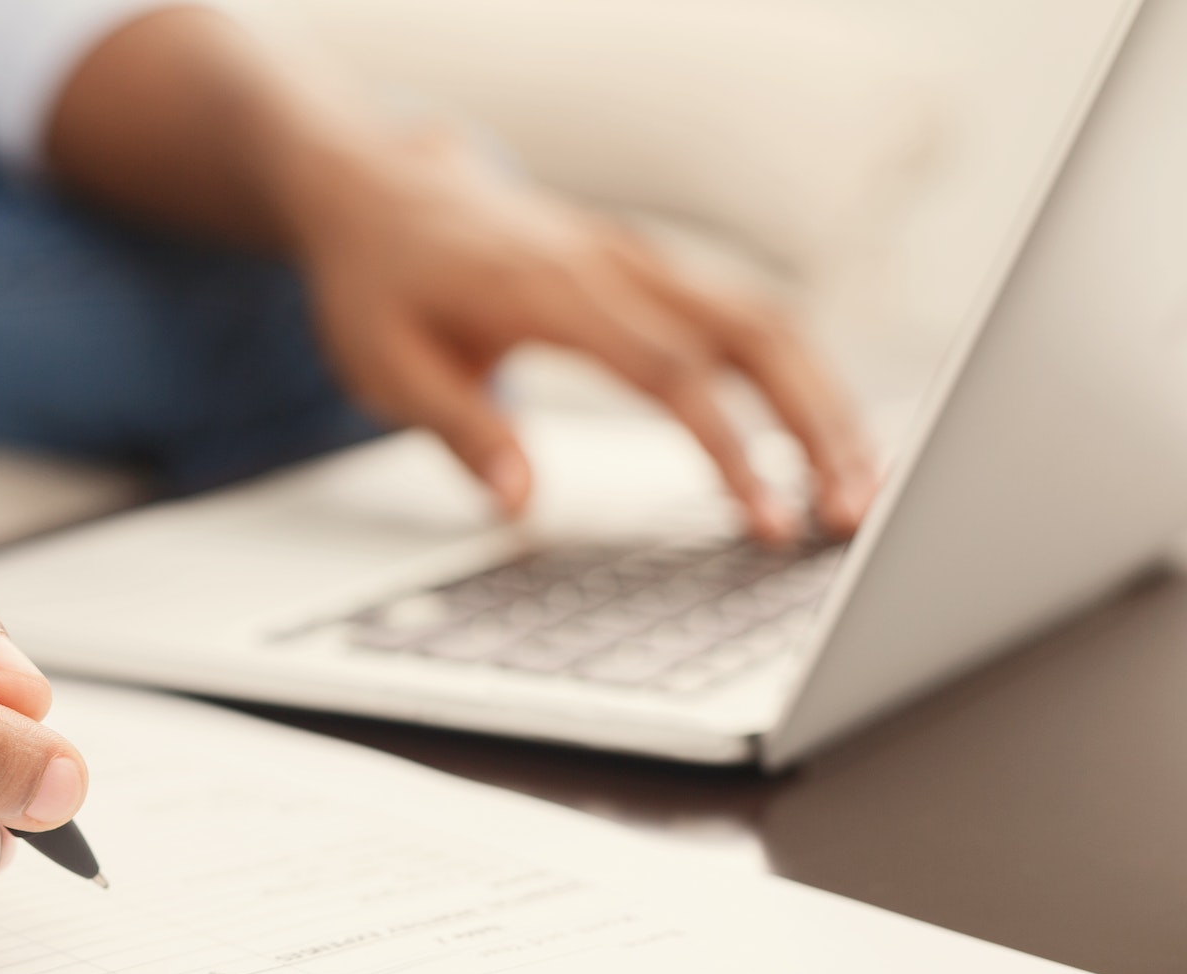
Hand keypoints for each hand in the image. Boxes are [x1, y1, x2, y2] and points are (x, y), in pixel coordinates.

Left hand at [286, 128, 878, 541]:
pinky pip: (746, 314)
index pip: (670, 374)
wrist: (377, 191)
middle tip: (855, 513)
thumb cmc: (380, 284)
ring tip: (860, 488)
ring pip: (768, 320)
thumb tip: (520, 506)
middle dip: (818, 425)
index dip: (730, 450)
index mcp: (553, 290)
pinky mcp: (653, 270)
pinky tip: (825, 438)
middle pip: (755, 334)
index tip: (768, 519)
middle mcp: (616, 264)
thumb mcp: (388, 366)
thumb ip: (459, 432)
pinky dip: (799, 374)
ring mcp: (643, 259)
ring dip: (825, 402)